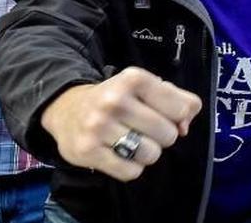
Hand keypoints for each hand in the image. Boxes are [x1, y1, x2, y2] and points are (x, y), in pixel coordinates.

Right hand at [41, 67, 201, 181]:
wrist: (66, 109)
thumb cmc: (116, 99)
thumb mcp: (145, 87)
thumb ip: (177, 100)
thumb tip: (185, 126)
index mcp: (132, 79)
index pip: (181, 108)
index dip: (177, 116)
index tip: (163, 113)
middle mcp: (114, 100)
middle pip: (168, 134)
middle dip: (161, 135)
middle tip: (143, 129)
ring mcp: (98, 126)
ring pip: (151, 155)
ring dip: (146, 153)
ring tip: (130, 142)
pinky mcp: (88, 151)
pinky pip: (131, 171)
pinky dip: (130, 167)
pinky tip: (118, 153)